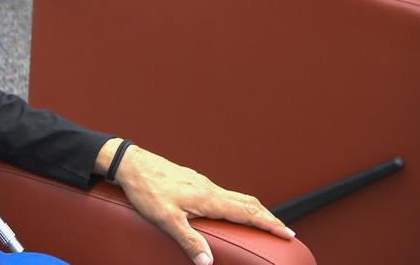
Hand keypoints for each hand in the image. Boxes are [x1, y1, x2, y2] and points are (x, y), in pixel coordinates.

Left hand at [97, 139, 293, 264]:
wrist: (131, 164)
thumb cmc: (147, 190)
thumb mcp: (166, 219)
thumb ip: (189, 240)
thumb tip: (207, 262)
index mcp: (209, 198)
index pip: (247, 211)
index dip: (269, 223)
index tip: (288, 233)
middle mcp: (210, 188)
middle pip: (248, 202)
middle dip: (268, 217)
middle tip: (283, 230)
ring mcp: (202, 183)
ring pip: (236, 196)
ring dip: (253, 209)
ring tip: (263, 222)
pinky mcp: (192, 181)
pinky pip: (223, 193)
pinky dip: (236, 203)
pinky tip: (229, 210)